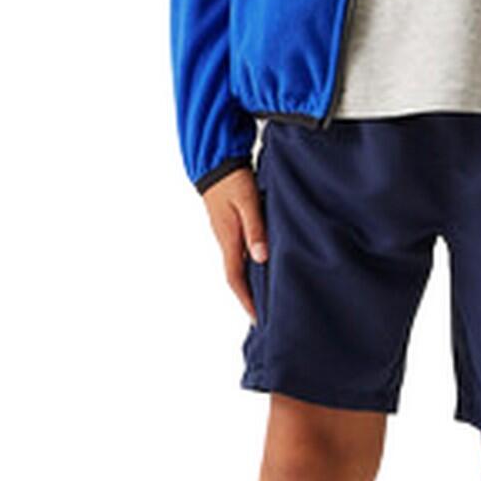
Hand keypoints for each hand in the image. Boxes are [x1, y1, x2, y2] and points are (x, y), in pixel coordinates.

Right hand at [203, 164, 266, 321]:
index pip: (236, 279)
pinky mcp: (229, 225)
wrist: (215, 161)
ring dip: (249, 283)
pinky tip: (260, 266)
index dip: (247, 300)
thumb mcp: (248, 202)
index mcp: (229, 239)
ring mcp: (226, 233)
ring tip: (265, 296)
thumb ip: (255, 228)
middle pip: (236, 277)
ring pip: (238, 265)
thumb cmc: (233, 180)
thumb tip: (260, 258)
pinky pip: (239, 253)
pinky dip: (248, 266)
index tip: (258, 319)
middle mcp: (226, 240)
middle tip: (264, 315)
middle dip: (248, 298)